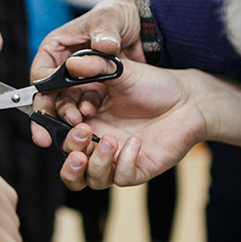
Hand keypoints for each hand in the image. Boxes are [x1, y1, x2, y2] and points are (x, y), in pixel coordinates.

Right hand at [30, 0, 143, 122]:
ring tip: (77, 122)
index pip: (41, 71)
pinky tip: (91, 120)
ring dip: (67, 115)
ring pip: (64, 104)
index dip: (44, 87)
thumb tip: (101, 47)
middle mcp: (63, 66)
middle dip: (48, 110)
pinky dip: (85, 115)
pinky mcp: (94, 91)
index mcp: (57, 46)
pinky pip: (84, 107)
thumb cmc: (119, 16)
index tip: (52, 98)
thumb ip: (105, 33)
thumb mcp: (111, 19)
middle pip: (48, 93)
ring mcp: (78, 81)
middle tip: (50, 126)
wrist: (145, 26)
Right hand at [35, 56, 208, 189]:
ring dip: (94, 163)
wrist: (189, 101)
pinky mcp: (134, 169)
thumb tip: (71, 63)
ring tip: (109, 141)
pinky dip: (123, 163)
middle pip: (69, 159)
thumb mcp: (122, 71)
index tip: (61, 117)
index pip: (57, 129)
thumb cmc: (153, 86)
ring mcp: (114, 158)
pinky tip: (135, 143)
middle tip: (85, 132)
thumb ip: (96, 66)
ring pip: (88, 178)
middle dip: (72, 147)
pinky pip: (119, 177)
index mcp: (86, 117)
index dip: (52, 127)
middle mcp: (96, 140)